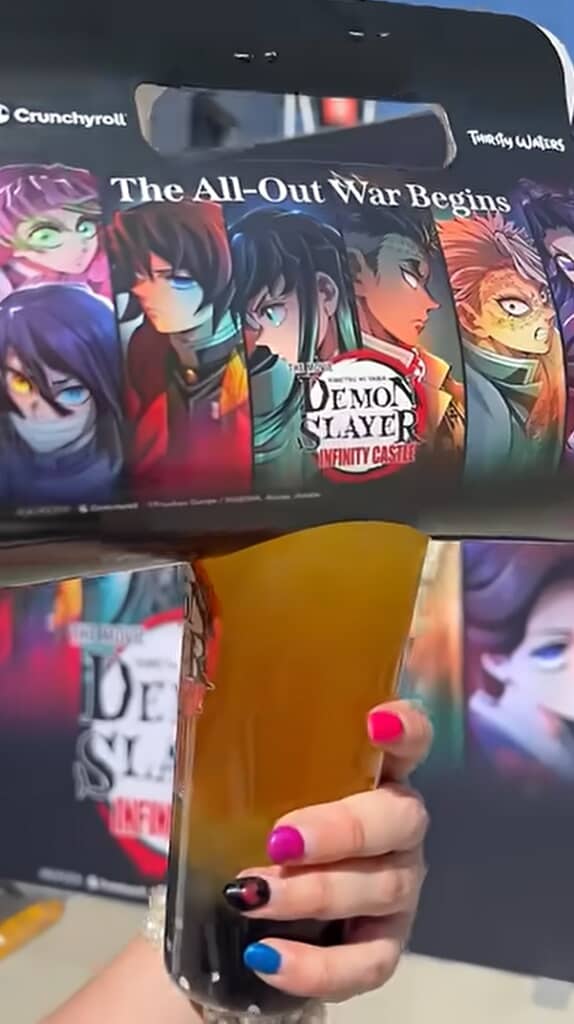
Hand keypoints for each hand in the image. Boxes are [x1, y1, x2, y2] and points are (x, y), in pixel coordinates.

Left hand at [223, 700, 430, 1002]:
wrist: (237, 914)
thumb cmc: (249, 829)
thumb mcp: (245, 792)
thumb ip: (242, 762)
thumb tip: (196, 726)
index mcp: (372, 773)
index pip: (410, 739)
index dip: (404, 728)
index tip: (375, 723)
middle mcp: (396, 828)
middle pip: (399, 819)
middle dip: (341, 828)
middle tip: (280, 839)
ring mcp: (397, 888)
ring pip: (381, 888)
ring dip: (313, 893)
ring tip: (251, 896)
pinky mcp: (383, 947)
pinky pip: (366, 962)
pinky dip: (315, 965)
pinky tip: (267, 957)